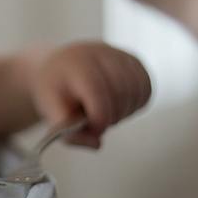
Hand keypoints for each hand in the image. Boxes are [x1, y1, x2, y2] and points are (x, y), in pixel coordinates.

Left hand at [28, 41, 150, 148]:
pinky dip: (136, 102)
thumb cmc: (54, 92)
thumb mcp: (51, 114)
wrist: (56, 67)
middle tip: (95, 119)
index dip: (99, 122)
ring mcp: (118, 54)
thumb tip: (97, 143)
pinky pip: (146, 87)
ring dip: (125, 110)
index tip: (90, 128)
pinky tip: (118, 103)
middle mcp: (99, 53)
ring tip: (105, 110)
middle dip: (111, 117)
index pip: (100, 99)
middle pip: (121, 96)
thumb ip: (70, 134)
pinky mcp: (132, 60)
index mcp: (76, 65)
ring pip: (136, 92)